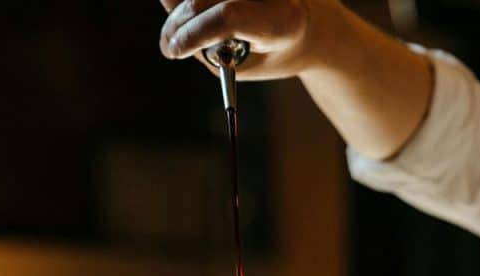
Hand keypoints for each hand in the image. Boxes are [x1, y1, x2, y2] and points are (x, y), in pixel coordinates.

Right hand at [157, 0, 347, 79]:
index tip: (174, 52)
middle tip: (169, 48)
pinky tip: (194, 12)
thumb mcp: (246, 65)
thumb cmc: (275, 52)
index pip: (229, 17)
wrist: (312, 27)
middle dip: (179, 24)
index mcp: (281, 23)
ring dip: (183, 9)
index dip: (194, 33)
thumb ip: (207, 44)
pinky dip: (196, 3)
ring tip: (184, 31)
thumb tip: (168, 0)